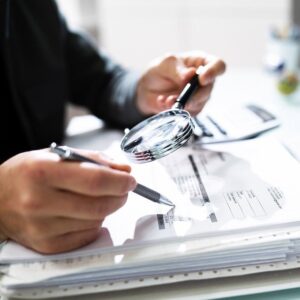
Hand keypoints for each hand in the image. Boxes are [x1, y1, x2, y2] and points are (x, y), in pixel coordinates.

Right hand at [0, 149, 135, 253]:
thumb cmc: (27, 173)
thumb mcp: (56, 155)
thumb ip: (94, 159)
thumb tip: (124, 171)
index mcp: (43, 172)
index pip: (95, 180)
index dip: (120, 181)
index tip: (130, 180)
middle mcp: (40, 202)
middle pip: (100, 204)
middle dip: (120, 195)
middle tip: (123, 188)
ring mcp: (43, 227)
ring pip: (97, 220)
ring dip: (108, 207)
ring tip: (98, 197)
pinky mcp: (47, 245)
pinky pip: (87, 235)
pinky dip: (95, 222)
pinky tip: (85, 212)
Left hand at [136, 51, 225, 115]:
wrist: (147, 88)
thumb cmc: (161, 71)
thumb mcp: (166, 64)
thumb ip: (178, 69)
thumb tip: (190, 75)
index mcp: (202, 62)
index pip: (218, 66)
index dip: (213, 72)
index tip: (202, 79)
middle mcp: (204, 80)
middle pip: (209, 89)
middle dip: (193, 95)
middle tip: (179, 97)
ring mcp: (199, 96)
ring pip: (198, 103)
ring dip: (182, 103)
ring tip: (167, 100)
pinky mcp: (191, 109)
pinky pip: (188, 113)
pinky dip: (174, 109)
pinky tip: (163, 102)